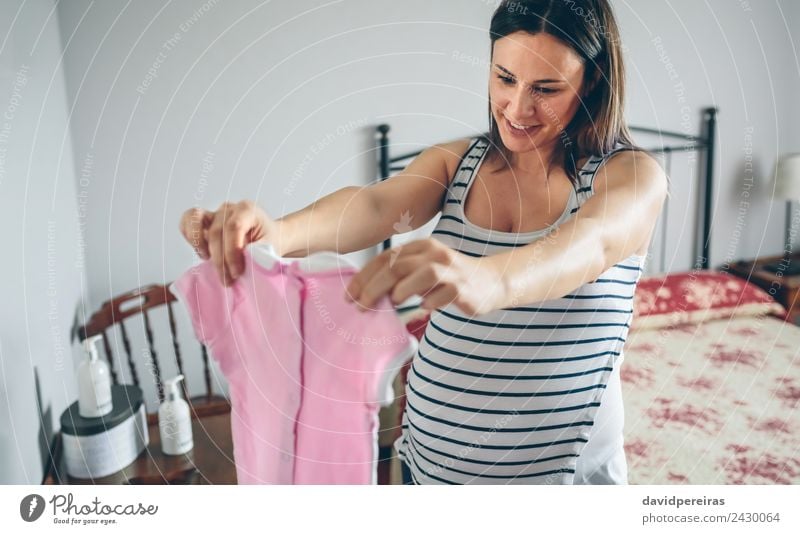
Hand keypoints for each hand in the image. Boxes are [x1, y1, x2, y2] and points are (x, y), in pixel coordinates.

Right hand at [179, 200, 278, 285]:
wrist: (269, 237)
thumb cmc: (270, 242)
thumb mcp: (269, 248)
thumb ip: (256, 254)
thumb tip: (240, 265)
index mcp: (248, 209)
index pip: (234, 227)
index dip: (232, 252)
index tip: (237, 272)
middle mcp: (229, 208)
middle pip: (216, 231)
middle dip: (220, 260)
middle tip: (229, 279)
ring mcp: (215, 212)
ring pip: (195, 219)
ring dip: (199, 244)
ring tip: (208, 260)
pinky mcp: (205, 220)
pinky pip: (188, 221)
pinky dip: (190, 237)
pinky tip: (203, 253)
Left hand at [344, 238, 507, 315]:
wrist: (492, 280)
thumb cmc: (451, 278)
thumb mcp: (424, 270)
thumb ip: (401, 276)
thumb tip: (369, 293)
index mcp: (421, 247)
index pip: (385, 258)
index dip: (363, 277)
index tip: (348, 295)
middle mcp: (434, 254)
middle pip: (396, 267)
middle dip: (373, 288)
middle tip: (359, 306)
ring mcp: (451, 270)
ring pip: (420, 276)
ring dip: (402, 291)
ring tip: (393, 303)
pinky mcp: (463, 288)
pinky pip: (442, 295)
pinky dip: (430, 303)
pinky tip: (424, 309)